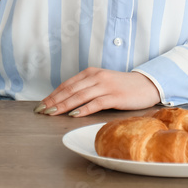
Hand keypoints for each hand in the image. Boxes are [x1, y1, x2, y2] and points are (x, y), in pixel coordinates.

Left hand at [35, 69, 160, 116]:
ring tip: (52, 113)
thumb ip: (86, 88)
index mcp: (91, 73)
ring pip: (80, 96)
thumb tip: (66, 101)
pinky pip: (96, 103)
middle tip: (41, 110)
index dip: (52, 94)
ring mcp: (105, 86)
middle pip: (70, 90)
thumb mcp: (101, 83)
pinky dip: (84, 109)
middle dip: (53, 101)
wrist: (147, 84)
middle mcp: (96, 77)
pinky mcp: (115, 96)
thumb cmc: (122, 86)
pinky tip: (74, 114)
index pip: (67, 85)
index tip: (41, 104)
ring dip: (64, 105)